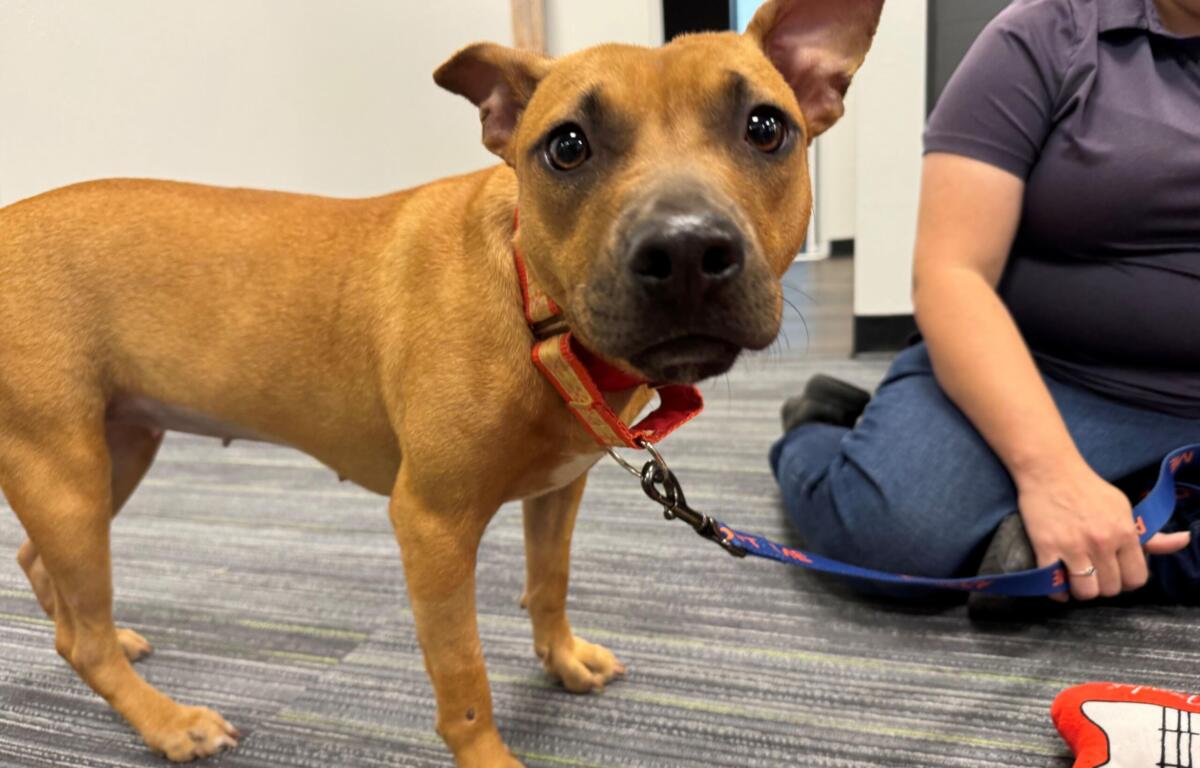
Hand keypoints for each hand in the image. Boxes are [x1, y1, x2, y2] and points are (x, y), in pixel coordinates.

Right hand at [1016, 458, 1190, 600]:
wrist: (1050, 469)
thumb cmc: (1088, 488)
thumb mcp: (1124, 507)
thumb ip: (1150, 533)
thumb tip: (1184, 540)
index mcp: (1124, 533)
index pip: (1136, 578)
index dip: (1126, 580)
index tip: (1115, 573)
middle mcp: (1102, 542)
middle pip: (1110, 588)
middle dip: (1102, 584)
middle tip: (1093, 572)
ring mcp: (1073, 546)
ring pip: (1085, 592)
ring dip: (1080, 589)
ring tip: (1075, 577)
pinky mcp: (1046, 547)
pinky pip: (1054, 585)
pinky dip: (1056, 589)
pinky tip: (1056, 579)